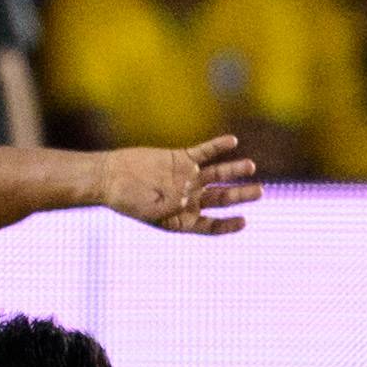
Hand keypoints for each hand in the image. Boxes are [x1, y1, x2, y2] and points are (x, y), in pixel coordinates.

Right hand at [99, 135, 261, 236]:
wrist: (108, 177)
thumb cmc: (124, 200)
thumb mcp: (148, 209)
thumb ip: (171, 205)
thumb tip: (190, 198)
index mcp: (181, 218)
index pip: (211, 225)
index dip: (228, 225)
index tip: (243, 221)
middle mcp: (188, 199)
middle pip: (222, 198)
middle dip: (241, 195)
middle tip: (259, 192)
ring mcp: (186, 178)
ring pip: (218, 174)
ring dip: (234, 170)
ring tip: (250, 167)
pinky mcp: (181, 158)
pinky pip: (204, 152)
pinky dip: (217, 146)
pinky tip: (232, 141)